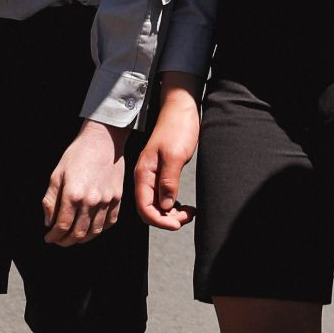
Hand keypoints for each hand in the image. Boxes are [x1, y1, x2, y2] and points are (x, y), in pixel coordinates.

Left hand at [42, 120, 128, 246]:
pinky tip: (91, 228)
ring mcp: (107, 200)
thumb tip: (49, 221)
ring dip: (81, 239)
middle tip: (59, 240)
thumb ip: (50, 200)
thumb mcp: (57, 173)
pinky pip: (109, 222)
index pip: (62, 226)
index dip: (53, 236)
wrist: (103, 139)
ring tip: (73, 237)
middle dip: (65, 241)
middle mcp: (91, 201)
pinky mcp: (118, 198)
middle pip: (78, 233)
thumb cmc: (78, 154)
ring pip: (94, 232)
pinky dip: (99, 230)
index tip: (48, 237)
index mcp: (73, 194)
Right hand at [133, 74, 201, 230]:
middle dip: (167, 219)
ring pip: (157, 205)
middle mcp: (145, 177)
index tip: (178, 223)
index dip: (160, 221)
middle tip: (188, 216)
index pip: (145, 208)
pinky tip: (184, 205)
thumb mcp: (175, 156)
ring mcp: (153, 175)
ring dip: (171, 214)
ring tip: (189, 212)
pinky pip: (163, 196)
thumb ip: (168, 182)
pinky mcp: (162, 172)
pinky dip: (173, 205)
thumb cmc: (178, 128)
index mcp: (144, 174)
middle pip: (150, 210)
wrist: (181, 108)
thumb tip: (165, 207)